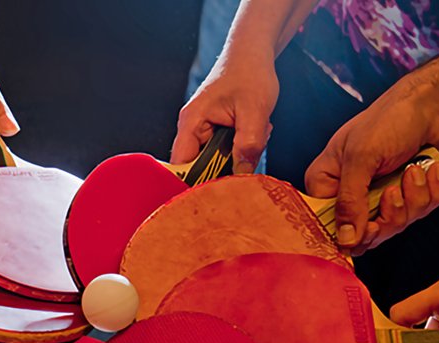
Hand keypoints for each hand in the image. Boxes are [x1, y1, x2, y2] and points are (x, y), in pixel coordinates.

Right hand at [172, 52, 277, 173]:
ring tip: (256, 135)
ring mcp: (203, 131)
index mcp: (191, 123)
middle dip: (226, 168)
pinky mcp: (215, 133)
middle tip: (249, 154)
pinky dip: (242, 149)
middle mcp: (192, 129)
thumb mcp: (255, 110)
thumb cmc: (250, 72)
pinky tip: (255, 132)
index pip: (182, 166)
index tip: (214, 194)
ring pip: (216, 162)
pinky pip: (225, 153)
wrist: (253, 52)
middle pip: (199, 168)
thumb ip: (249, 144)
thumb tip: (242, 176)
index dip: (194, 184)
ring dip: (238, 157)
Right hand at [304, 73, 438, 251]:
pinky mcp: (404, 197)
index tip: (372, 224)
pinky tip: (428, 169)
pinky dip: (431, 192)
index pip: (328, 227)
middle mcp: (348, 195)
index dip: (351, 233)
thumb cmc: (390, 119)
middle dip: (390, 214)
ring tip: (414, 169)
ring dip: (414, 199)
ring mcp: (377, 198)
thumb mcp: (362, 159)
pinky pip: (419, 213)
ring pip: (395, 225)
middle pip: (365, 235)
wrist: (432, 104)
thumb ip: (350, 201)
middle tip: (395, 190)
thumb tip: (344, 240)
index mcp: (326, 184)